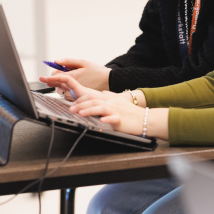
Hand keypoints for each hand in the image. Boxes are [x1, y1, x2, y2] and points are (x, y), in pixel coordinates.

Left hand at [39, 73, 168, 138]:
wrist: (144, 118)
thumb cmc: (130, 112)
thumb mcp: (117, 101)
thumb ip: (108, 97)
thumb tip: (101, 93)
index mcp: (107, 98)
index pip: (90, 96)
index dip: (79, 99)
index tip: (70, 103)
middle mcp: (109, 102)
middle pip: (92, 100)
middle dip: (80, 104)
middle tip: (70, 109)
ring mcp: (115, 109)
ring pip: (100, 107)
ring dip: (89, 110)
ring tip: (80, 114)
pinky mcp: (120, 118)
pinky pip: (113, 117)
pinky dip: (106, 118)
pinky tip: (101, 120)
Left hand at [47, 58, 110, 98]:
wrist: (109, 80)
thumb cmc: (96, 70)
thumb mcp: (83, 62)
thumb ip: (68, 61)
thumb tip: (56, 61)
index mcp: (74, 76)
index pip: (56, 77)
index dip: (49, 77)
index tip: (42, 77)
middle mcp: (74, 86)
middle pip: (57, 86)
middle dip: (54, 82)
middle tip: (50, 78)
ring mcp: (77, 93)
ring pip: (62, 92)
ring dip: (59, 87)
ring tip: (61, 81)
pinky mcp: (80, 97)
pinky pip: (68, 96)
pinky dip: (66, 91)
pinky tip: (69, 86)